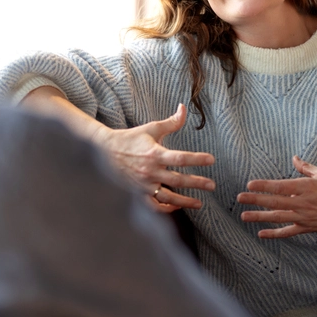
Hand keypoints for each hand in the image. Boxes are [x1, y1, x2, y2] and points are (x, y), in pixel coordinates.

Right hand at [96, 104, 215, 212]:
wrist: (104, 151)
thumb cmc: (131, 138)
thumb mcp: (151, 129)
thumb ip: (171, 123)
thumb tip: (184, 108)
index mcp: (155, 154)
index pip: (180, 158)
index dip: (197, 159)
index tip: (211, 160)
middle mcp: (150, 171)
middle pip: (178, 180)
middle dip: (197, 183)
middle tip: (212, 185)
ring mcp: (143, 185)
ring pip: (167, 197)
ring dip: (185, 201)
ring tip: (199, 203)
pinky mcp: (137, 194)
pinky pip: (153, 205)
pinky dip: (165, 208)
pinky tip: (177, 207)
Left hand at [237, 156, 316, 237]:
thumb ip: (306, 168)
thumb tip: (294, 158)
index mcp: (307, 187)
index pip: (281, 187)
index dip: (264, 186)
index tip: (250, 184)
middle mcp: (304, 203)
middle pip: (275, 202)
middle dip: (256, 200)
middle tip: (240, 198)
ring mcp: (304, 217)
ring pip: (278, 217)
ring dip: (259, 217)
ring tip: (244, 216)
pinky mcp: (307, 228)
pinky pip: (288, 232)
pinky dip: (274, 234)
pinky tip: (261, 234)